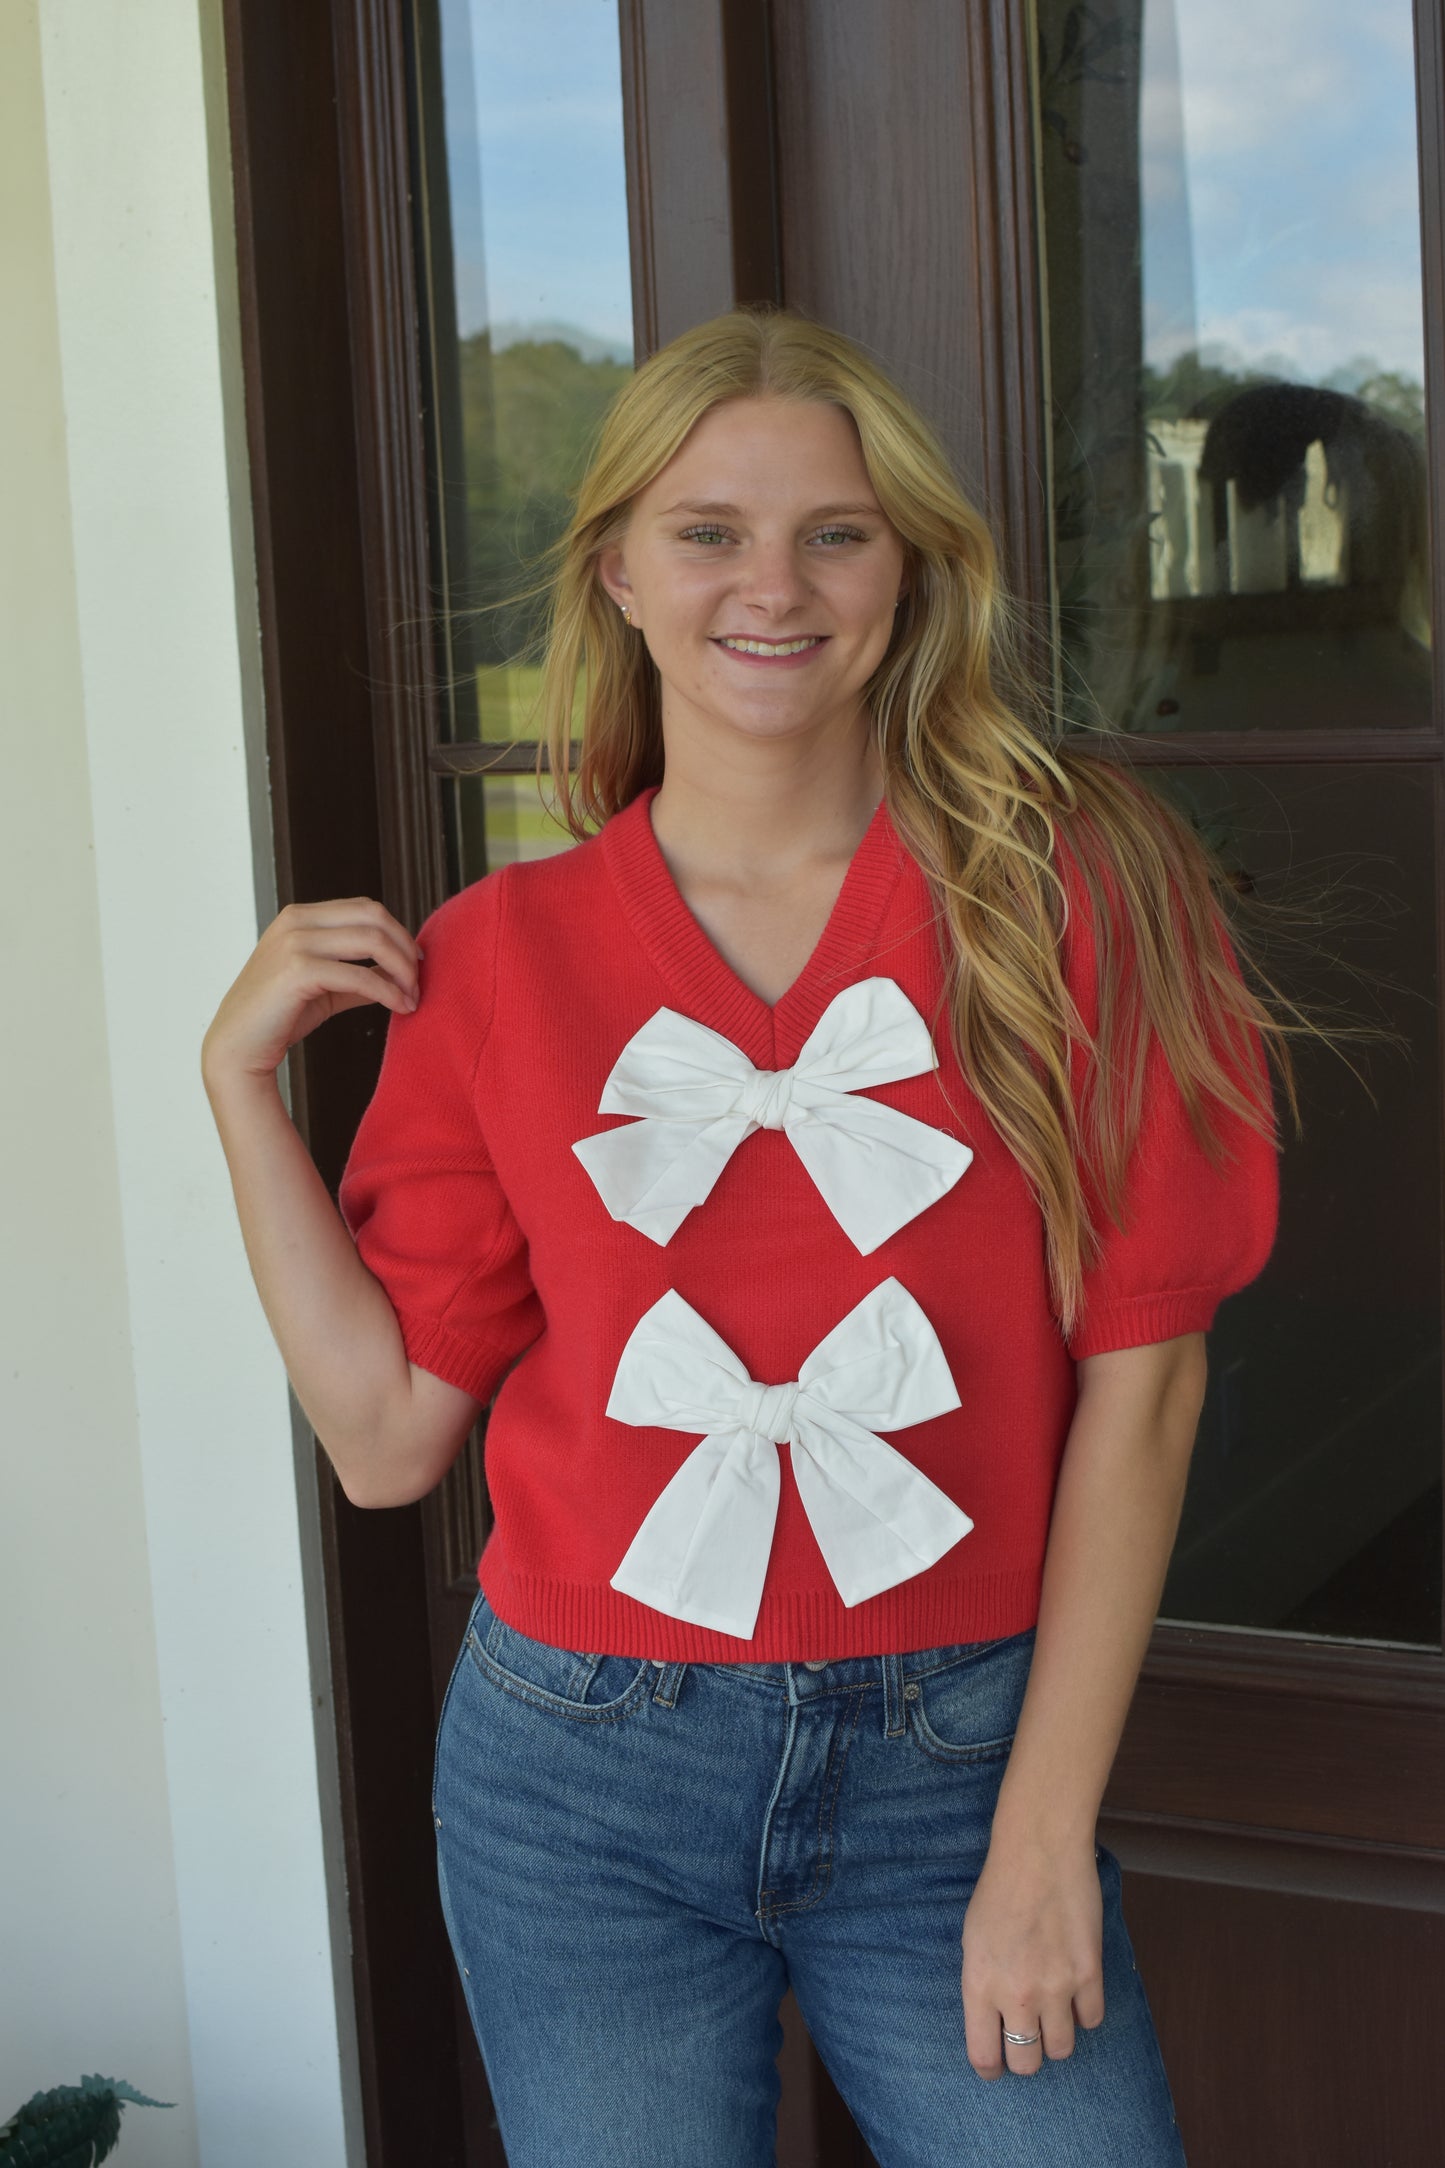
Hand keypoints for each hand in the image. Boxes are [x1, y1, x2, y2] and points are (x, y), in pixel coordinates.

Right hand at [202, 898, 420, 1090]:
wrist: (238, 1047)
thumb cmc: (278, 1017)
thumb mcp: (323, 988)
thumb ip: (356, 975)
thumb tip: (396, 976)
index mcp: (301, 916)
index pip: (366, 908)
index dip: (398, 932)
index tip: (415, 961)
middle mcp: (297, 921)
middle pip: (374, 917)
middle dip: (405, 948)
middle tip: (419, 981)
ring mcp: (295, 943)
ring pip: (372, 941)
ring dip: (402, 971)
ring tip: (412, 997)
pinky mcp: (298, 971)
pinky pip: (360, 976)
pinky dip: (387, 991)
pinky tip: (399, 1007)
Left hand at [960, 1835, 1104, 2079]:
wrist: (1039, 1852)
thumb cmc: (999, 1889)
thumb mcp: (973, 1940)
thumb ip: (983, 1984)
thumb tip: (995, 2020)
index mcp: (980, 1984)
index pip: (984, 2056)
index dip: (991, 2067)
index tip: (996, 2064)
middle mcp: (1017, 1994)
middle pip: (1027, 2062)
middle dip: (1026, 2056)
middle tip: (1028, 2037)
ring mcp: (1056, 1987)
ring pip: (1063, 2050)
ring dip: (1057, 2037)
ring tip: (1054, 2015)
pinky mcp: (1089, 1974)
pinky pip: (1092, 2020)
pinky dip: (1085, 2012)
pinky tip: (1077, 1991)